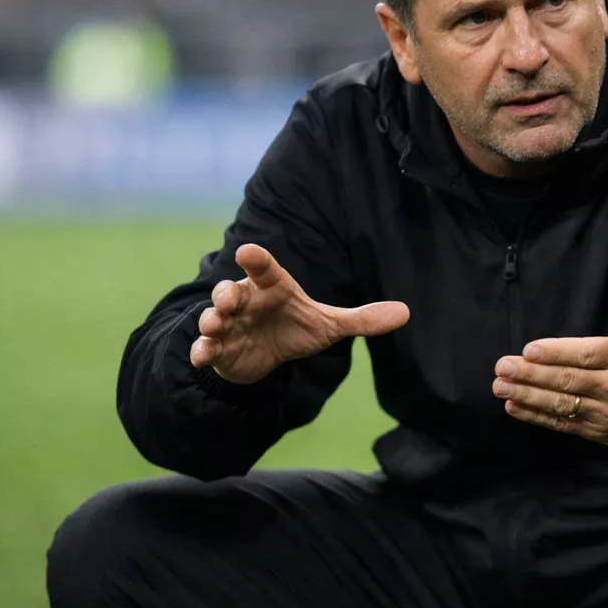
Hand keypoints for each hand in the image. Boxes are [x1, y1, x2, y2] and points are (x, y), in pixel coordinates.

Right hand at [190, 243, 409, 383]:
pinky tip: (202, 356)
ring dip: (211, 319)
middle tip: (227, 300)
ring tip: (214, 325)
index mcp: (273, 287)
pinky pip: (204, 347)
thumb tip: (406, 313)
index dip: (256, 259)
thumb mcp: (330, 325)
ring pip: (213, 315)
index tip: (248, 251)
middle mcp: (246, 300)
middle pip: (230, 290)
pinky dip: (201, 350)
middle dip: (226, 293)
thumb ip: (362, 319)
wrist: (268, 356)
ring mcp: (228, 323)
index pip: (264, 268)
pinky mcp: (218, 348)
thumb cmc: (296, 327)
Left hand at [493, 263, 607, 447]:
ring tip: (500, 387)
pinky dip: (539, 417)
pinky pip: (566, 424)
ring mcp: (607, 411)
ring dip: (528, 396)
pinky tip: (516, 407)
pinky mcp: (601, 431)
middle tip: (502, 367)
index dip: (556, 353)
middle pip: (568, 380)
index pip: (587, 354)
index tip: (529, 350)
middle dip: (531, 374)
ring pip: (563, 404)